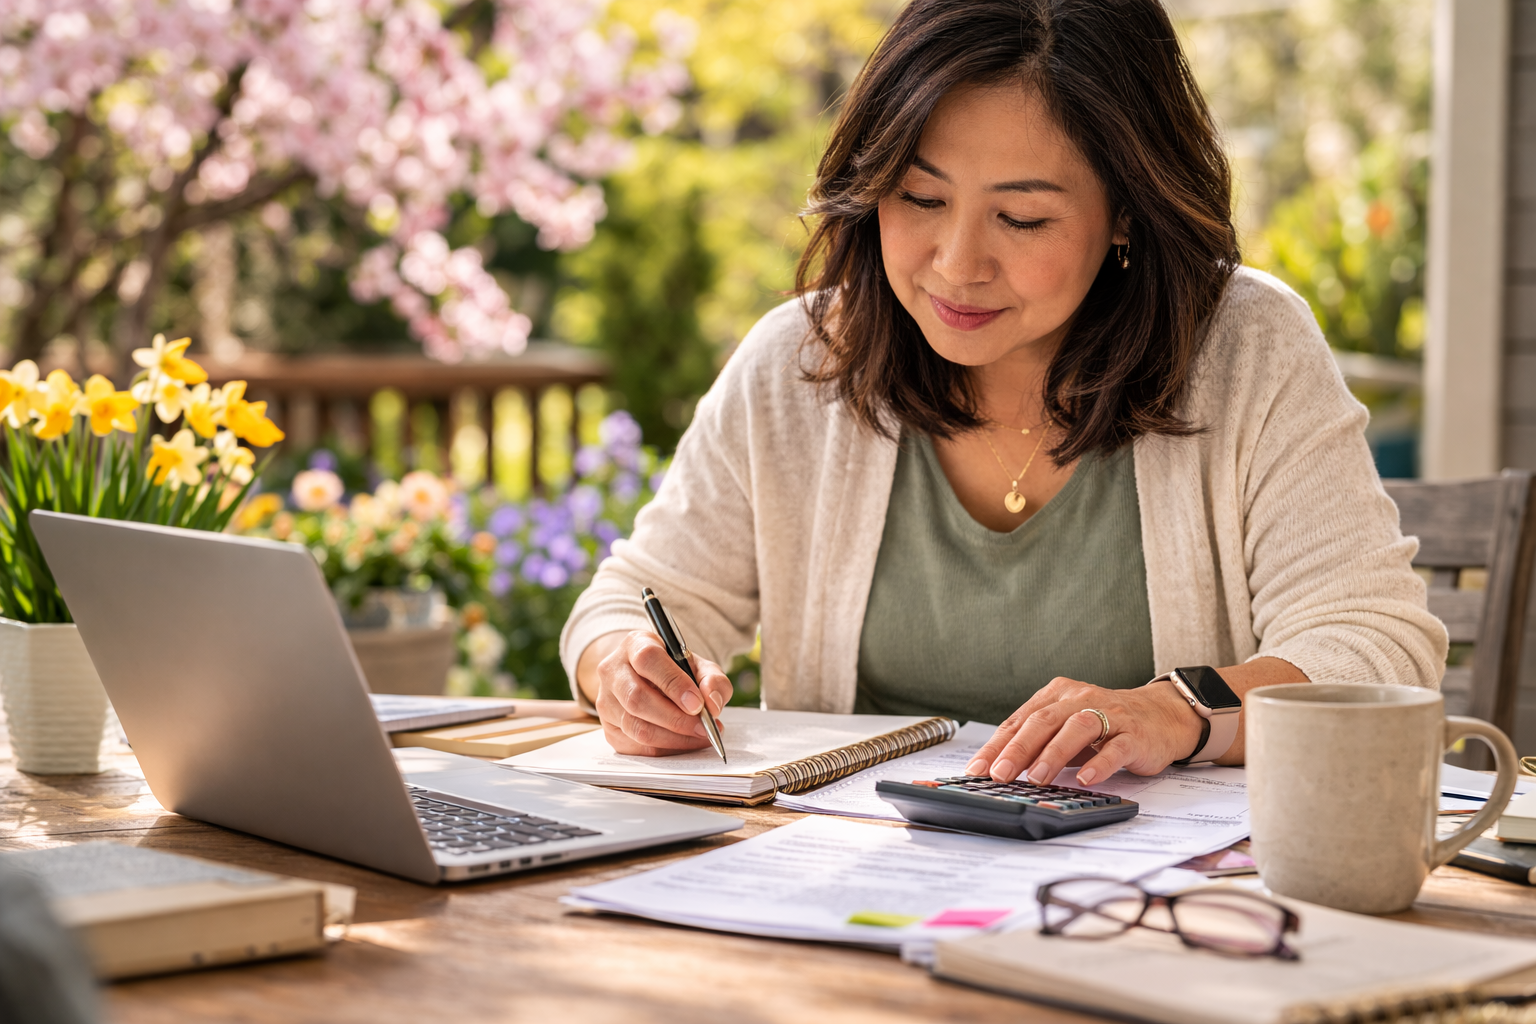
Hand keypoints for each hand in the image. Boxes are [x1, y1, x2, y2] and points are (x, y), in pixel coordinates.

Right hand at [586, 630, 731, 755]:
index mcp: (635, 644)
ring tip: (699, 737)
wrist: (646, 680)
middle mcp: (612, 670)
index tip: (697, 703)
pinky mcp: (608, 728)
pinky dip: (664, 749)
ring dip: (673, 738)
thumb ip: (712, 679)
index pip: (648, 659)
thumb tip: (712, 704)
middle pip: (637, 698)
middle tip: (704, 727)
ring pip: (635, 727)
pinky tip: (684, 743)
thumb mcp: (698, 666)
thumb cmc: (674, 671)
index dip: (673, 683)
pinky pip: (635, 745)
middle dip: (676, 719)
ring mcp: (605, 700)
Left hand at [965, 676, 1204, 786]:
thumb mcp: (1066, 730)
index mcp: (1057, 695)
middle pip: (1043, 721)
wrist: (1161, 716)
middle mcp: (1080, 699)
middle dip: (1018, 749)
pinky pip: (1115, 748)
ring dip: (1053, 754)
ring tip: (1036, 779)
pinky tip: (1085, 780)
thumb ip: (1038, 744)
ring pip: (1077, 729)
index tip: (977, 767)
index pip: (1020, 720)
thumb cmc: (1106, 725)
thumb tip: (1000, 769)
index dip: (997, 745)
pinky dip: (1099, 764)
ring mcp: (1110, 715)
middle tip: (999, 773)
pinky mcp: (1134, 734)